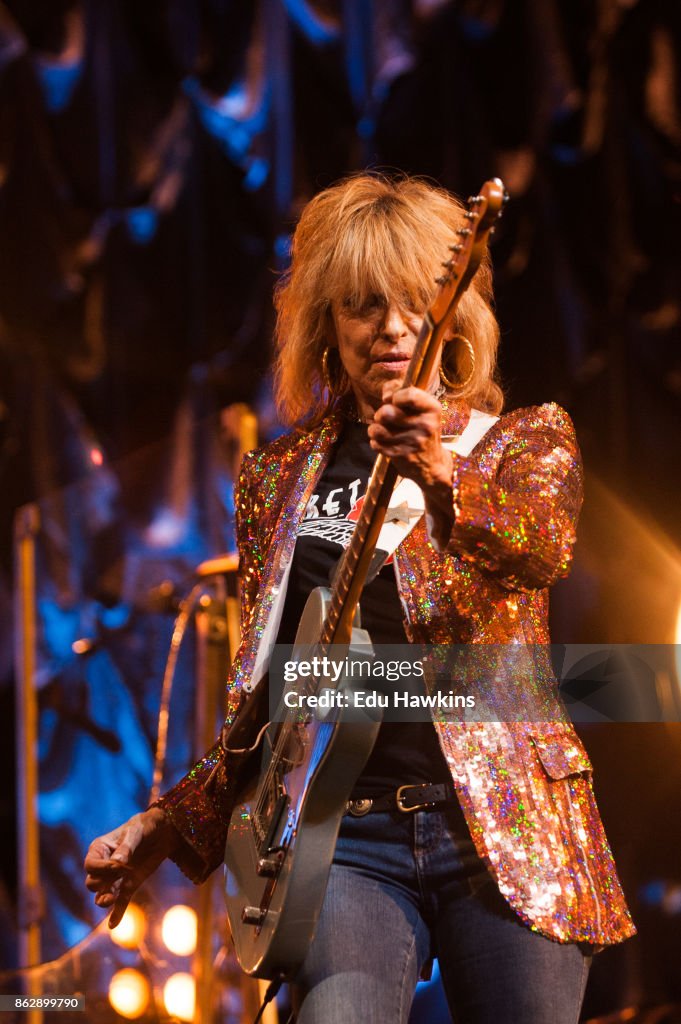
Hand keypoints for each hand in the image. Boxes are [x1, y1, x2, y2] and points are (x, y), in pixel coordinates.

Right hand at [84, 807, 178, 927]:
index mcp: (100, 849)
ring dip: (103, 900)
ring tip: (110, 899)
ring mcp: (116, 878)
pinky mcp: (129, 885)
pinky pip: (121, 903)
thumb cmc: (145, 826)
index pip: (91, 865)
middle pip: (92, 882)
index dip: (101, 868)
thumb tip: (118, 863)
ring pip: (102, 894)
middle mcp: (104, 866)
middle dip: (101, 884)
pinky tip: (114, 925)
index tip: (118, 866)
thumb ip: (127, 847)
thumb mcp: (137, 831)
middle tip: (120, 875)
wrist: (163, 831)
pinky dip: (117, 914)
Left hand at [368, 383, 452, 496]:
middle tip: (387, 418)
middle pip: (386, 411)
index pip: (409, 394)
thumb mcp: (423, 409)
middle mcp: (424, 425)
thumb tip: (386, 395)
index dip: (395, 396)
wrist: (431, 464)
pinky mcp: (400, 455)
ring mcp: (412, 442)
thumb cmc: (422, 430)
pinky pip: (375, 443)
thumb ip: (403, 393)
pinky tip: (386, 443)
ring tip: (384, 430)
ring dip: (376, 428)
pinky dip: (377, 442)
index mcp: (432, 409)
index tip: (394, 401)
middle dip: (381, 413)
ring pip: (377, 428)